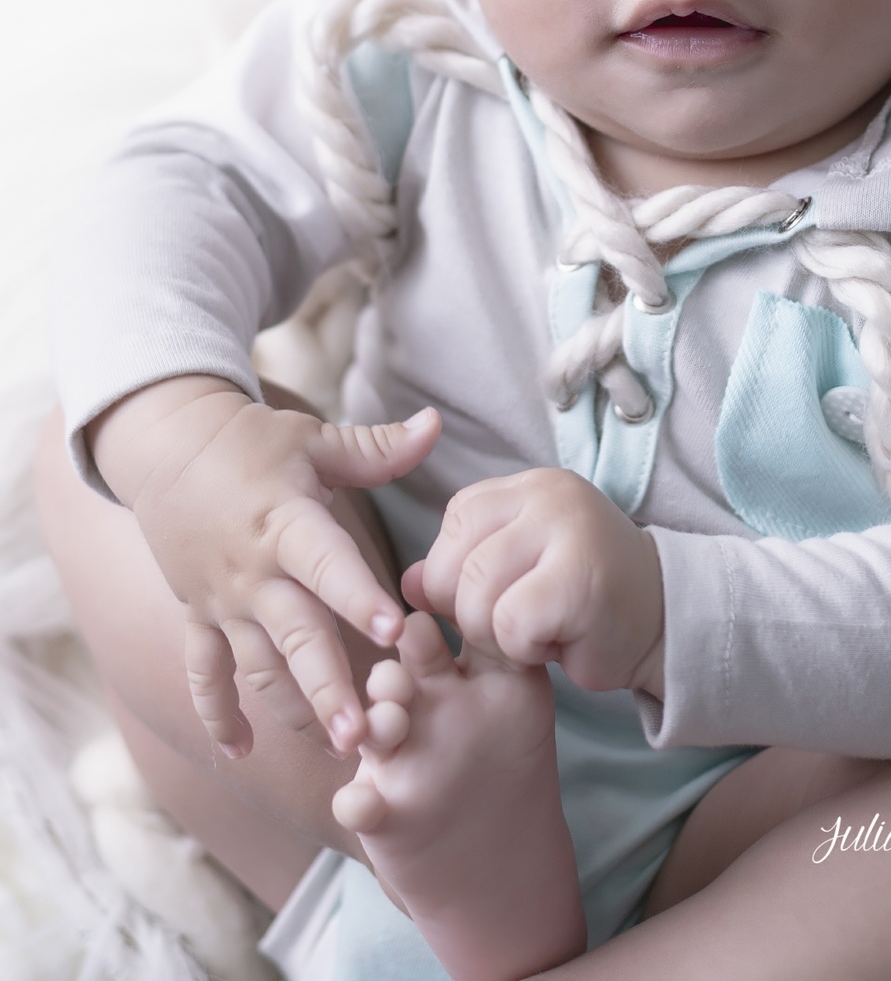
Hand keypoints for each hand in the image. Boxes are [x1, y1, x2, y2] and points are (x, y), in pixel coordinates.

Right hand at [90, 375, 440, 757]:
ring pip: (259, 668)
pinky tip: (240, 753)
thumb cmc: (252, 441)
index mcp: (287, 523)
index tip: (394, 632)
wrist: (167, 447)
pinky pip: (205, 675)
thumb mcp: (313, 438)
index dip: (359, 596)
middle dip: (330, 689)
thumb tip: (434, 424)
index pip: (327, 564)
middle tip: (365, 736)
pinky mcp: (199, 617)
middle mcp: (254, 572)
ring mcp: (223, 601)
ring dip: (294, 712)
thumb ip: (377, 447)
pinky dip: (218, 715)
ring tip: (335, 754)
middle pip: (296, 637)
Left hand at [403, 468, 664, 695]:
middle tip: (514, 625)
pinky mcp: (579, 579)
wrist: (665, 622)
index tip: (494, 597)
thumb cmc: (585, 599)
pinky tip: (559, 642)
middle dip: (469, 613)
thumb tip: (405, 585)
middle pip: (455, 563)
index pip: (455, 522)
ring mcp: (566, 531)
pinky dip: (525, 650)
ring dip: (498, 637)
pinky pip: (510, 625)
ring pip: (476, 597)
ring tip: (539, 632)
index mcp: (530, 486)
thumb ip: (464, 569)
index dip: (455, 573)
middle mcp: (547, 496)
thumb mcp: (520, 571)